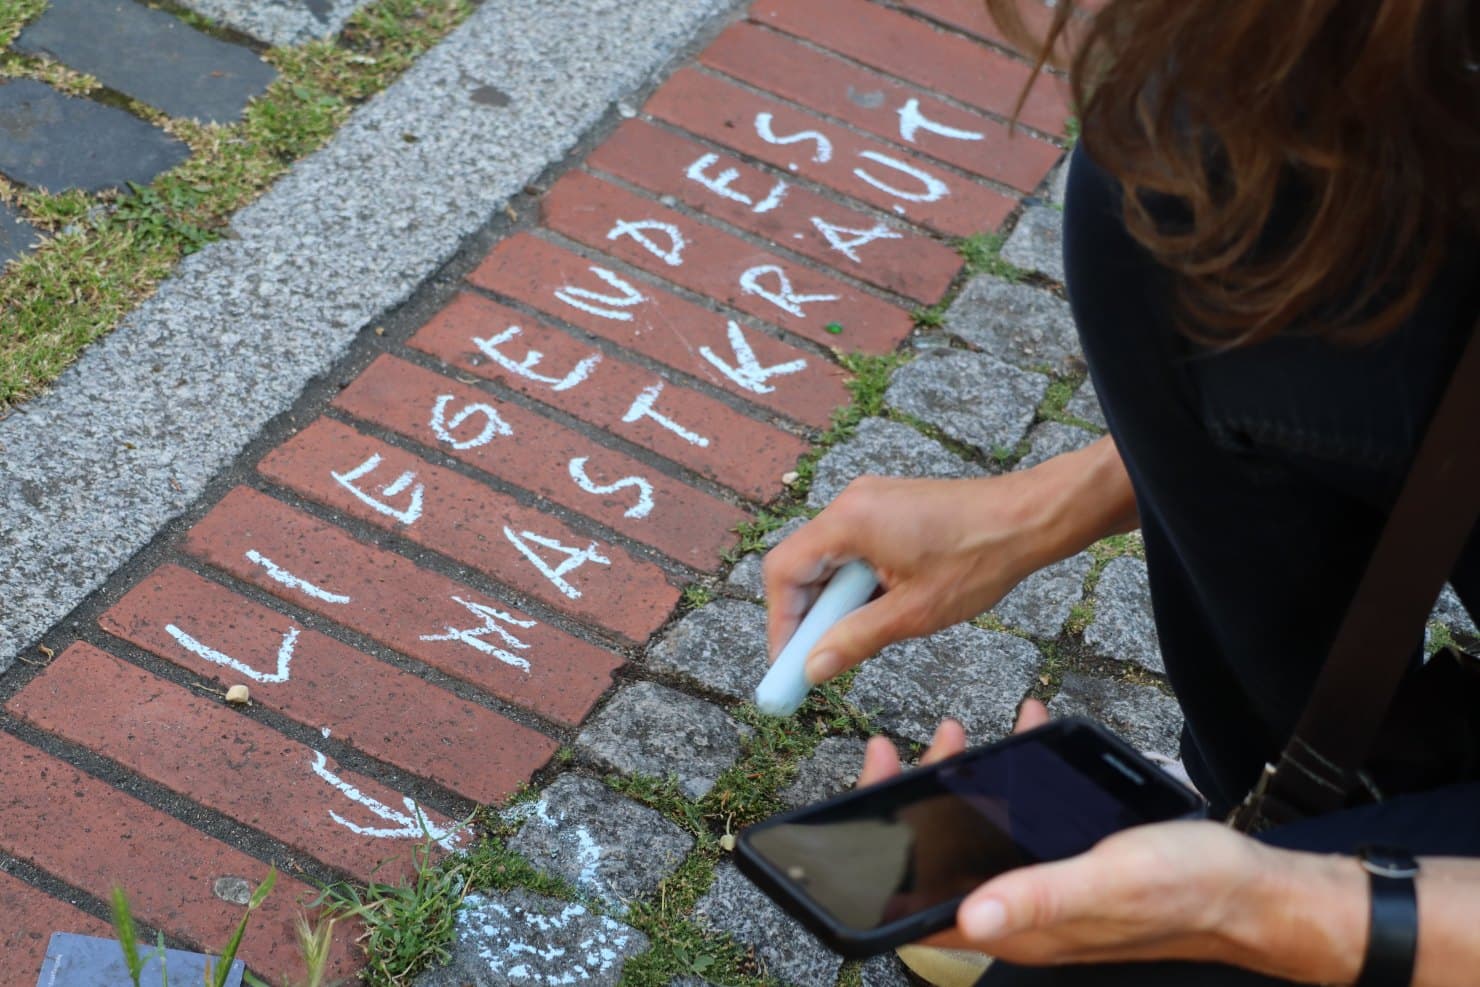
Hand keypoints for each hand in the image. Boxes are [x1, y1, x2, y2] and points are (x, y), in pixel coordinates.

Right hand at [763, 437, 1137, 685]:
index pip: (784, 572)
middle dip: (807, 615)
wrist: (1030, 517)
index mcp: (849, 521)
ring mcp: (871, 501)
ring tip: (857, 637)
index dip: (780, 622)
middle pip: (803, 564)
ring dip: (836, 601)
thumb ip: (855, 639)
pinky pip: (854, 548)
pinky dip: (857, 582)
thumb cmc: (979, 558)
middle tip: (816, 660)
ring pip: (830, 558)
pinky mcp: (889, 506)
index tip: (788, 663)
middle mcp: (852, 502)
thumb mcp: (913, 613)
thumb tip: (814, 668)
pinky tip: (881, 608)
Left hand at [857, 705, 1365, 983]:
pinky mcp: (1067, 865)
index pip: (921, 897)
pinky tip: (1024, 737)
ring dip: (961, 782)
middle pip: (940, 859)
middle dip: (917, 798)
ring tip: (958, 734)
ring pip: (978, 835)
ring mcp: (1042, 888)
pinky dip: (1012, 779)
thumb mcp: (1108, 882)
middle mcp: (1020, 912)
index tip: (875, 786)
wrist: (1252, 891)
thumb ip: (1039, 898)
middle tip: (910, 748)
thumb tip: (971, 913)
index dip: (884, 850)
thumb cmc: (1186, 891)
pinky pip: (1022, 821)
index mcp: (1015, 927)